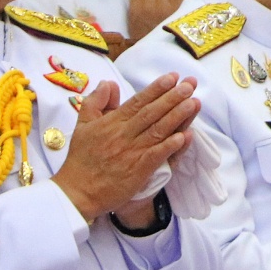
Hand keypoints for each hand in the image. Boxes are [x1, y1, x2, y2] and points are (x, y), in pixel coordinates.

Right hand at [53, 74, 199, 223]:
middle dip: (172, 97)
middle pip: (152, 113)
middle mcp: (124, 135)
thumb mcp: (82, 125)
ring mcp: (132, 153)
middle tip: (190, 84)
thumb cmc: (81, 159)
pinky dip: (171, 146)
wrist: (76, 192)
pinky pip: (157, 156)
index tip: (173, 77)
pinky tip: (185, 136)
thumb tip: (108, 83)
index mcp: (112, 123)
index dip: (156, 89)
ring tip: (194, 102)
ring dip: (177, 116)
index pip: (138, 102)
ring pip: (158, 130)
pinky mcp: (138, 171)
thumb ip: (95, 102)